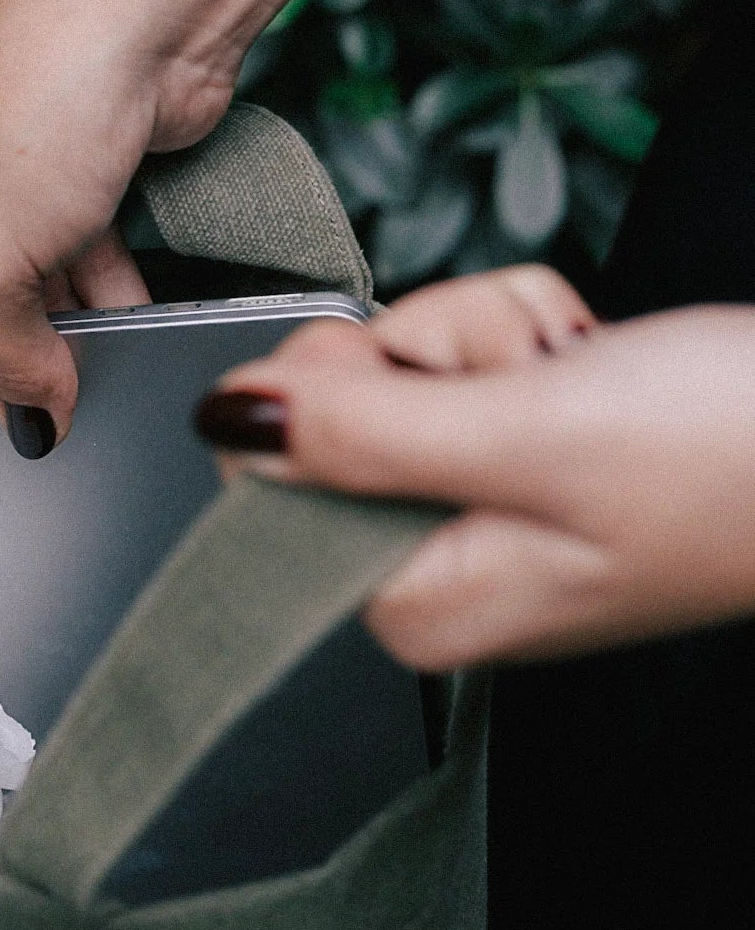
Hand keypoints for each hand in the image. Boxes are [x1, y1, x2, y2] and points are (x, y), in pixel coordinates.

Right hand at [0, 0, 369, 443]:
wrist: (151, 11)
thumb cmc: (34, 98)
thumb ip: (6, 356)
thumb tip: (34, 422)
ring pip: (1, 294)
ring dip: (42, 339)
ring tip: (70, 396)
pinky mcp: (65, 185)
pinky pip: (69, 267)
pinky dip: (98, 302)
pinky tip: (129, 338)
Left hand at [195, 267, 754, 666]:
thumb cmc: (729, 458)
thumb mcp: (526, 436)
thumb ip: (362, 436)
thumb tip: (226, 422)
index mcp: (416, 603)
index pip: (272, 473)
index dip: (338, 394)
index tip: (433, 386)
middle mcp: (436, 564)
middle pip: (340, 404)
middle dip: (434, 353)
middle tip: (529, 378)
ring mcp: (484, 498)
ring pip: (410, 358)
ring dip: (495, 332)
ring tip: (581, 371)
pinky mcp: (527, 441)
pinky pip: (472, 348)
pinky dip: (530, 326)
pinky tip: (594, 356)